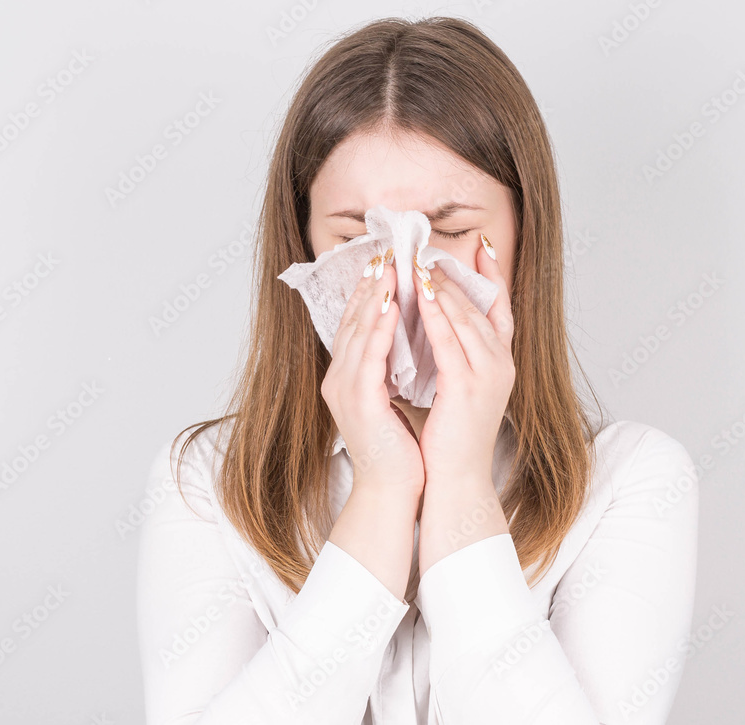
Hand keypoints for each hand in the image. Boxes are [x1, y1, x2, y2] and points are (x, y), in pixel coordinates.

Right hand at [321, 253, 424, 496]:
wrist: (393, 490)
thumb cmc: (399, 448)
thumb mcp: (392, 399)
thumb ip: (390, 369)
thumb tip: (405, 341)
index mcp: (347, 378)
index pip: (355, 325)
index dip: (367, 293)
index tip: (383, 264)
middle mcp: (339, 380)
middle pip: (352, 321)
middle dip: (369, 285)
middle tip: (385, 253)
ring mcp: (345, 390)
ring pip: (358, 332)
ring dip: (374, 297)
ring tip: (389, 268)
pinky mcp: (360, 401)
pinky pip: (369, 356)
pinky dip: (380, 328)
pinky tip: (391, 306)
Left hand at [415, 238, 514, 485]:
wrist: (455, 480)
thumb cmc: (451, 437)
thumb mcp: (458, 388)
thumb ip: (454, 356)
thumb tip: (435, 324)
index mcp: (501, 364)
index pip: (501, 309)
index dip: (493, 275)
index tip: (482, 245)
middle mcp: (502, 365)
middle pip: (482, 307)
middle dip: (458, 276)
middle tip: (434, 249)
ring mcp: (488, 375)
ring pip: (466, 319)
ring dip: (443, 288)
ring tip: (423, 264)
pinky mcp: (467, 387)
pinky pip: (449, 341)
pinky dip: (435, 315)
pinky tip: (419, 296)